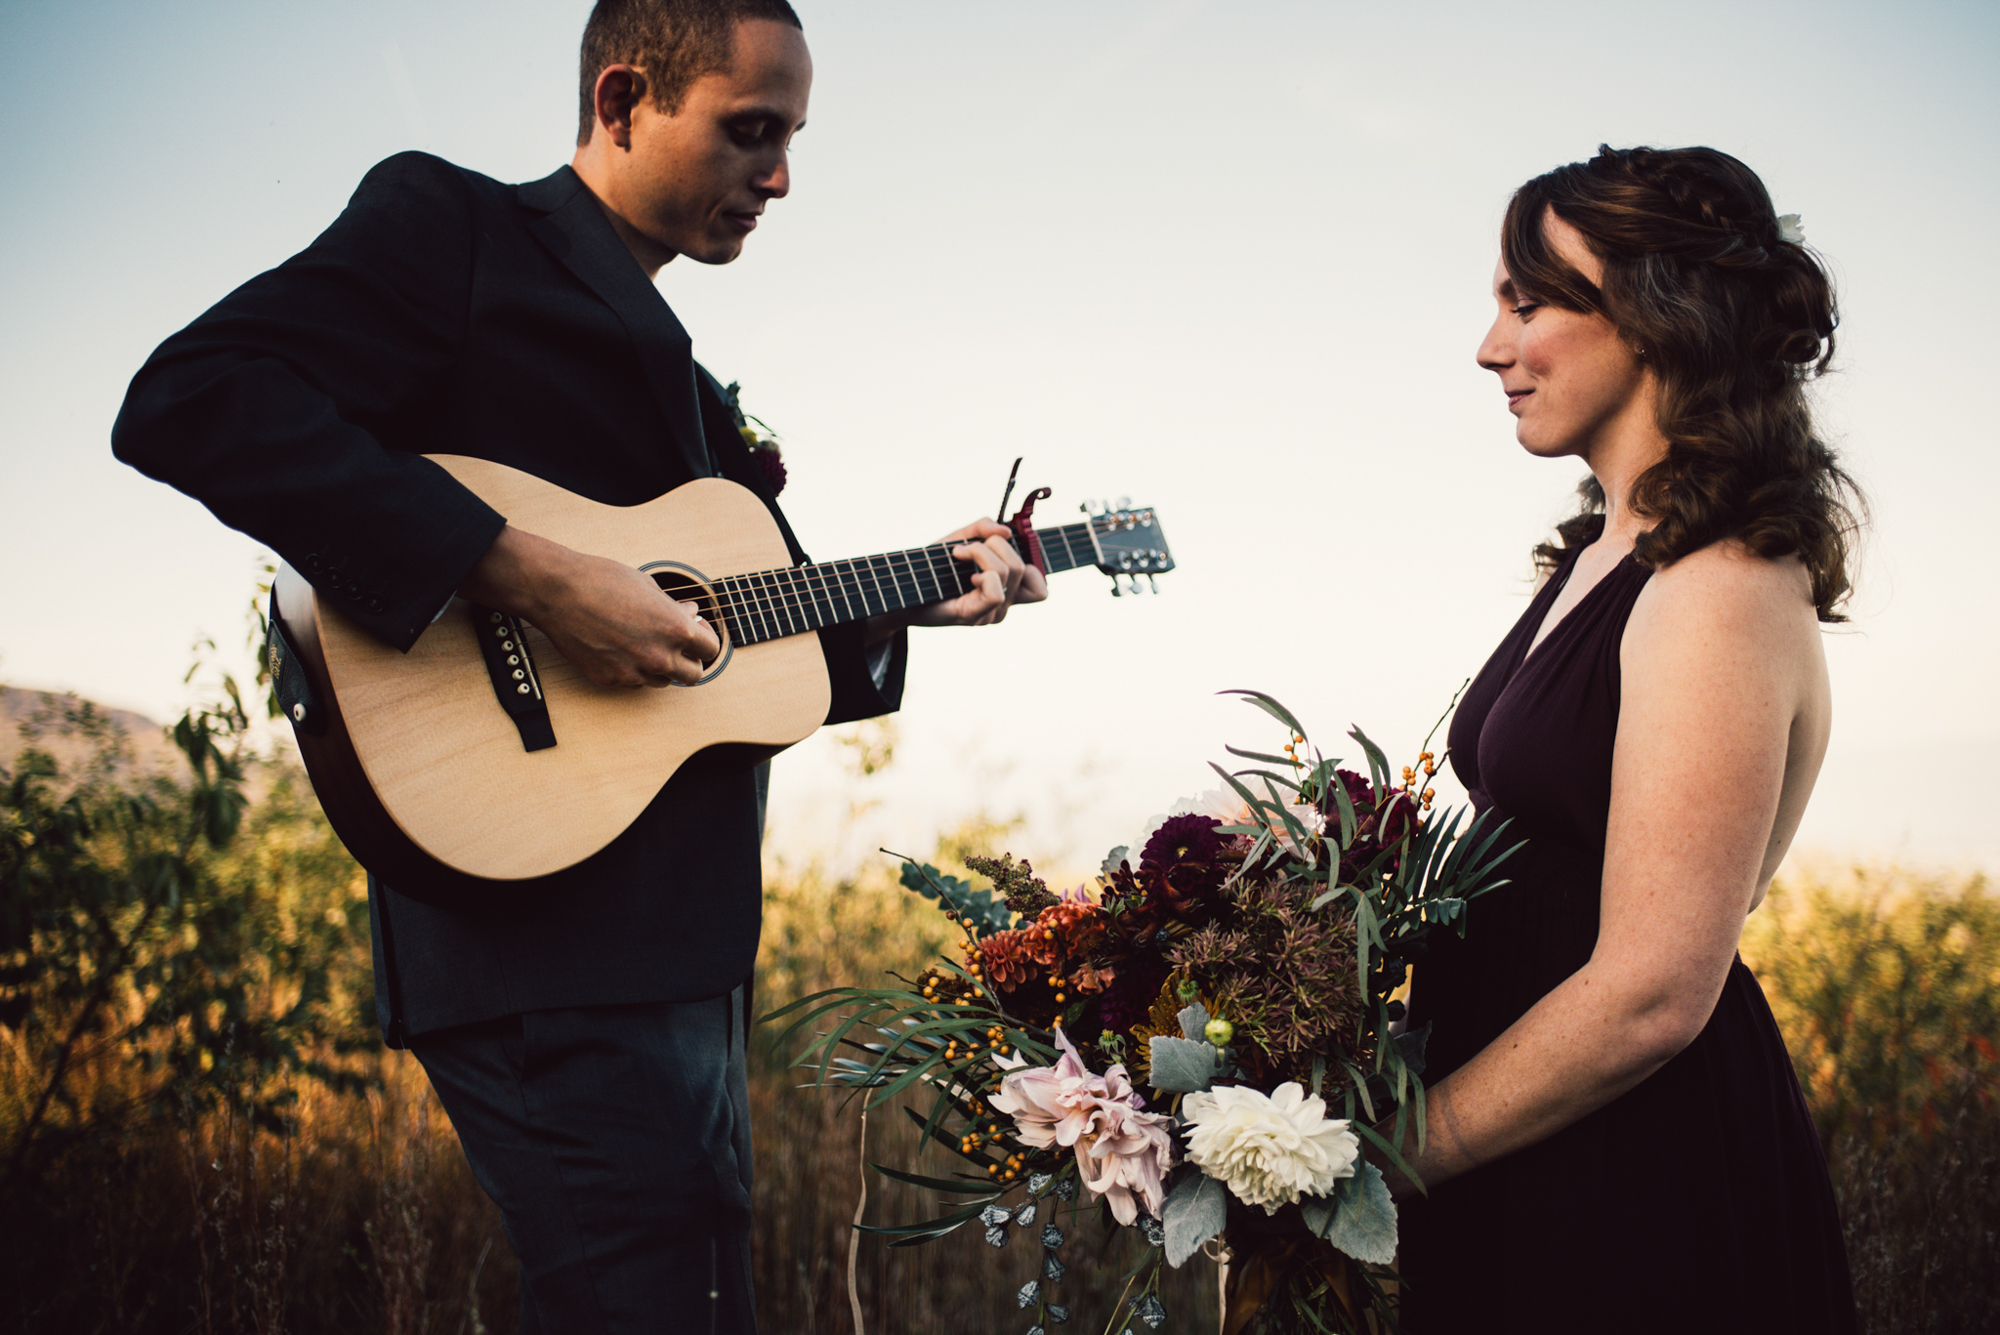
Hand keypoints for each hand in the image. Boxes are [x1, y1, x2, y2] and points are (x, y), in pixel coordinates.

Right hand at [461, 525, 719, 687]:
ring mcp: (634, 672)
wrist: (557, 592)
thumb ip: (674, 608)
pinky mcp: (610, 680)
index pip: (711, 650)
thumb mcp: (649, 586)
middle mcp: (659, 656)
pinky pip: (633, 682)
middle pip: (693, 675)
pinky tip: (621, 648)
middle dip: (689, 659)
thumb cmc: (601, 581)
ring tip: (645, 643)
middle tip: (678, 645)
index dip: (705, 639)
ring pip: (663, 681)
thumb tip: (689, 615)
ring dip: (661, 666)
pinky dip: (633, 669)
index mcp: (676, 629)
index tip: (698, 632)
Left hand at [865, 518, 1048, 641]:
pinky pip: (995, 592)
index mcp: (1005, 590)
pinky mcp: (973, 615)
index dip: (1035, 568)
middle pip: (1023, 567)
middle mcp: (1003, 605)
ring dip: (981, 552)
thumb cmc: (932, 566)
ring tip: (959, 555)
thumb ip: (983, 528)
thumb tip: (1005, 532)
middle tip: (969, 546)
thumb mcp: (961, 538)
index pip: (1040, 590)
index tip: (1006, 553)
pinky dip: (982, 572)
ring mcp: (989, 613)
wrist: (903, 586)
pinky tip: (966, 575)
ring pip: (1008, 572)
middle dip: (996, 545)